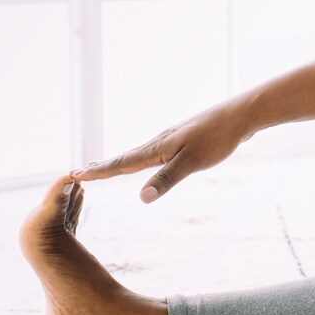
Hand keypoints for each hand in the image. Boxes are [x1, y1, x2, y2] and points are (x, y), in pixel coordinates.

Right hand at [67, 96, 255, 202]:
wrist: (240, 115)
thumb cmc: (217, 139)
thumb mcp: (192, 163)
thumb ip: (167, 180)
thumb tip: (142, 198)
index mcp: (157, 149)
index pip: (121, 164)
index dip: (99, 172)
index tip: (75, 175)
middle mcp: (159, 142)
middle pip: (125, 157)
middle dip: (102, 167)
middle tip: (78, 172)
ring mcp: (171, 140)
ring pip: (138, 154)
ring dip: (118, 162)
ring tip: (104, 167)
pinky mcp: (183, 140)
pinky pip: (153, 152)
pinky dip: (139, 159)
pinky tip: (145, 160)